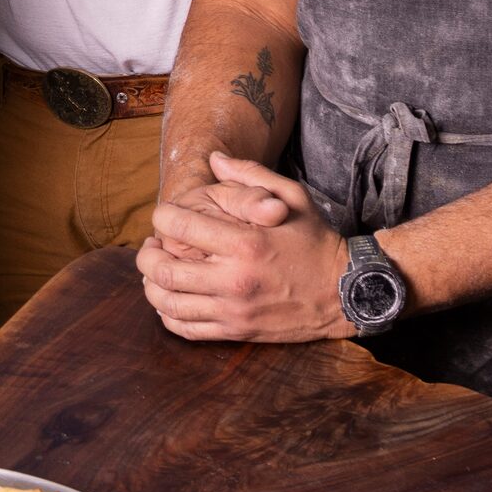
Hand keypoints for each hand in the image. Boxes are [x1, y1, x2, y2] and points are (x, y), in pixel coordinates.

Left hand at [138, 153, 349, 342]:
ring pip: (168, 302)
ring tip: (154, 271)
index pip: (179, 227)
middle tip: (151, 245)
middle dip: (146, 254)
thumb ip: (250, 175)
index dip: (162, 216)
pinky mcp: (236, 332)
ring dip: (151, 285)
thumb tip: (213, 159)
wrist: (345, 292)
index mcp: (245, 243)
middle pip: (163, 270)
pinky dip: (167, 314)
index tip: (164, 215)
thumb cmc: (316, 241)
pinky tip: (169, 298)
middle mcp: (234, 280)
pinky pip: (185, 328)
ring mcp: (233, 310)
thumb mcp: (292, 197)